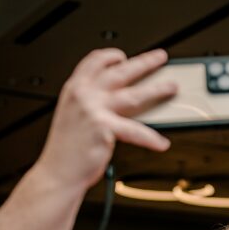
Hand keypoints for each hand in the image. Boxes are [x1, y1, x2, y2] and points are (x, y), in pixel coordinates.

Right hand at [37, 48, 175, 189]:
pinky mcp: (104, 128)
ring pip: (134, 95)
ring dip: (156, 89)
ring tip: (171, 88)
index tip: (123, 56)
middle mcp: (83, 95)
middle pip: (120, 71)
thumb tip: (118, 99)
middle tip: (159, 58)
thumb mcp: (73, 117)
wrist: (57, 173)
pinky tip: (161, 143)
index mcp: (74, 89)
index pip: (94, 61)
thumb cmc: (66, 151)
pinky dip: (151, 139)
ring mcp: (93, 109)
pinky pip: (135, 131)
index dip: (111, 56)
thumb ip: (90, 103)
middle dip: (143, 62)